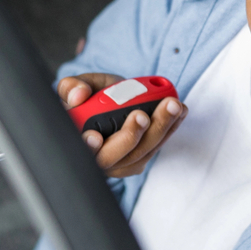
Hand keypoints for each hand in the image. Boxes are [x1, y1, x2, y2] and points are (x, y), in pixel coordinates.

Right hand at [58, 73, 185, 177]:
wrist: (111, 102)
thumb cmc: (91, 97)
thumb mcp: (76, 86)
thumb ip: (71, 87)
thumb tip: (77, 95)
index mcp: (75, 141)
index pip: (79, 151)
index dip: (87, 148)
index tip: (94, 136)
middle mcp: (97, 159)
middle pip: (114, 156)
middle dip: (130, 135)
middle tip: (141, 114)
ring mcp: (120, 163)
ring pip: (141, 152)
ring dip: (159, 129)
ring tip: (172, 105)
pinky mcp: (139, 160)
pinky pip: (155, 148)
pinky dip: (170, 129)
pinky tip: (180, 111)